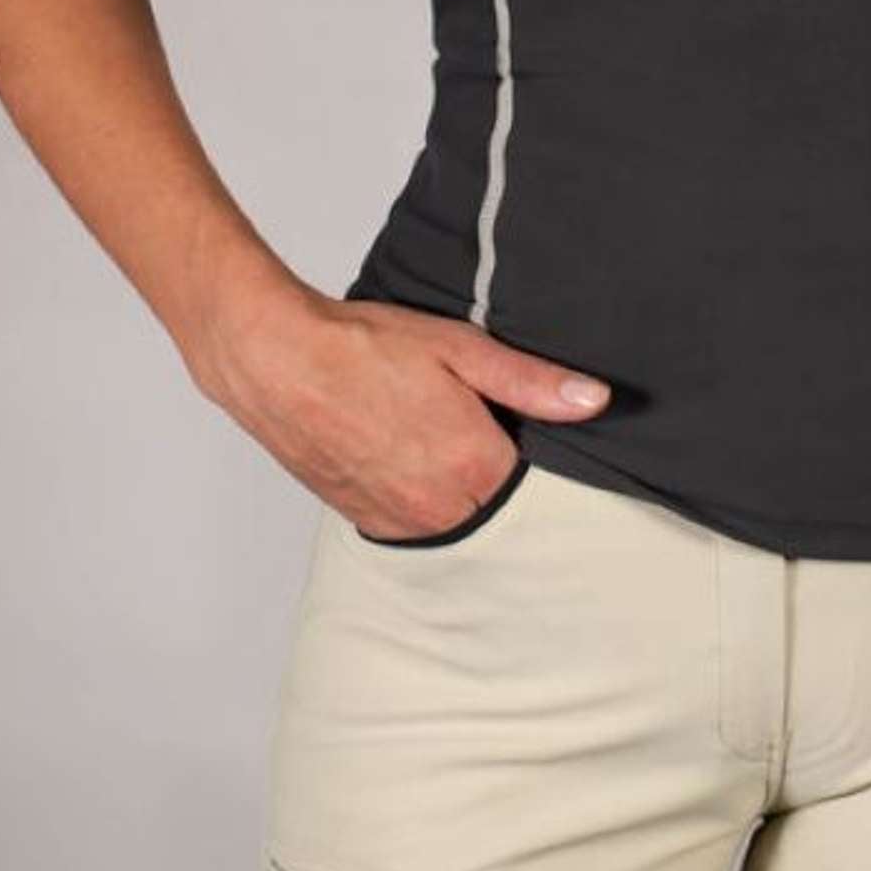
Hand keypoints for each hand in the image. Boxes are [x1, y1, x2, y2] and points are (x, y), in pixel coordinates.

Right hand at [185, 273, 612, 537]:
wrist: (275, 359)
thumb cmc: (364, 346)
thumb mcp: (462, 349)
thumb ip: (532, 382)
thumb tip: (595, 400)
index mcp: (474, 469)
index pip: (536, 487)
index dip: (531, 453)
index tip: (524, 432)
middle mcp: (438, 510)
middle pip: (495, 510)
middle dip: (497, 478)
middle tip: (481, 431)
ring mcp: (397, 521)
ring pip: (452, 521)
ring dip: (456, 493)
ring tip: (438, 440)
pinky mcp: (362, 520)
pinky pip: (410, 524)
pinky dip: (418, 499)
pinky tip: (408, 457)